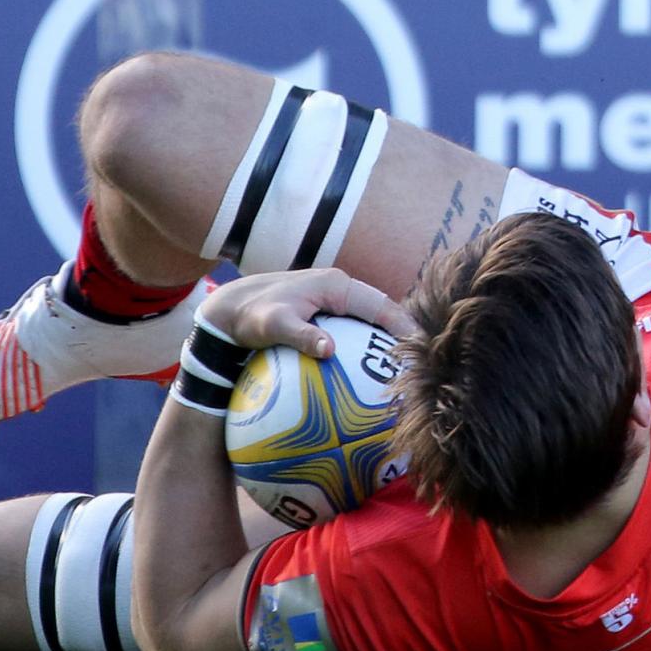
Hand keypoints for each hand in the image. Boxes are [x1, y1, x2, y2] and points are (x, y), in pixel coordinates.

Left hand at [197, 268, 415, 357]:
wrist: (230, 308)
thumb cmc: (252, 317)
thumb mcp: (274, 326)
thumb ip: (302, 336)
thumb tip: (329, 350)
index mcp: (336, 285)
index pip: (380, 304)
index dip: (403, 323)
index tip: (419, 344)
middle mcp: (339, 288)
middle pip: (381, 309)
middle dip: (402, 330)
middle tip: (420, 356)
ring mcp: (332, 298)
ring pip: (369, 316)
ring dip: (386, 335)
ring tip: (401, 362)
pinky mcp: (324, 311)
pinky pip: (354, 325)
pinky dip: (366, 341)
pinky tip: (368, 365)